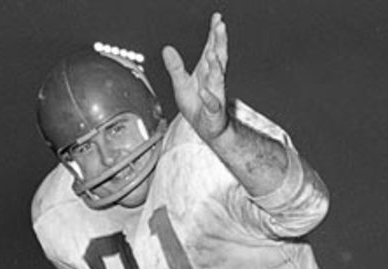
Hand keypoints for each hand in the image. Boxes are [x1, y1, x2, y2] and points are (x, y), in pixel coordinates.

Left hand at [162, 12, 229, 142]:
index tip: (217, 19)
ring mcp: (215, 94)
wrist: (207, 129)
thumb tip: (167, 49)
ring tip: (211, 54)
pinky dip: (209, 98)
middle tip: (221, 27)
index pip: (212, 48)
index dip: (214, 33)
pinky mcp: (213, 111)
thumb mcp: (181, 84)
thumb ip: (175, 66)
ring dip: (215, 67)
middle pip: (218, 58)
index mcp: (206, 71)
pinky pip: (212, 104)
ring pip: (217, 79)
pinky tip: (205, 92)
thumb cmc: (196, 107)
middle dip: (219, 43)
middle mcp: (213, 80)